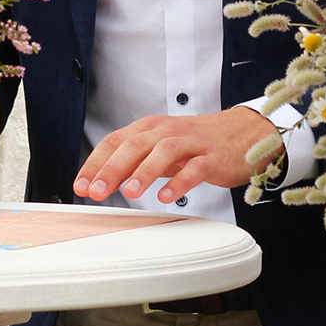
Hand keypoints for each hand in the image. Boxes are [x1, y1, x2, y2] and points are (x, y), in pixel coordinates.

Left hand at [73, 107, 281, 204]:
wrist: (244, 132)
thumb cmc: (198, 142)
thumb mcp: (162, 149)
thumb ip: (134, 163)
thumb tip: (102, 181)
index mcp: (151, 128)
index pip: (115, 141)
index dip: (95, 163)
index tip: (80, 185)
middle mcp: (169, 131)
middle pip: (135, 145)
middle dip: (112, 169)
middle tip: (96, 192)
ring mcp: (192, 142)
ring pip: (164, 151)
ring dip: (145, 171)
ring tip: (131, 192)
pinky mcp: (213, 156)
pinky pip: (195, 168)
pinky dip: (180, 182)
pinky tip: (168, 197)